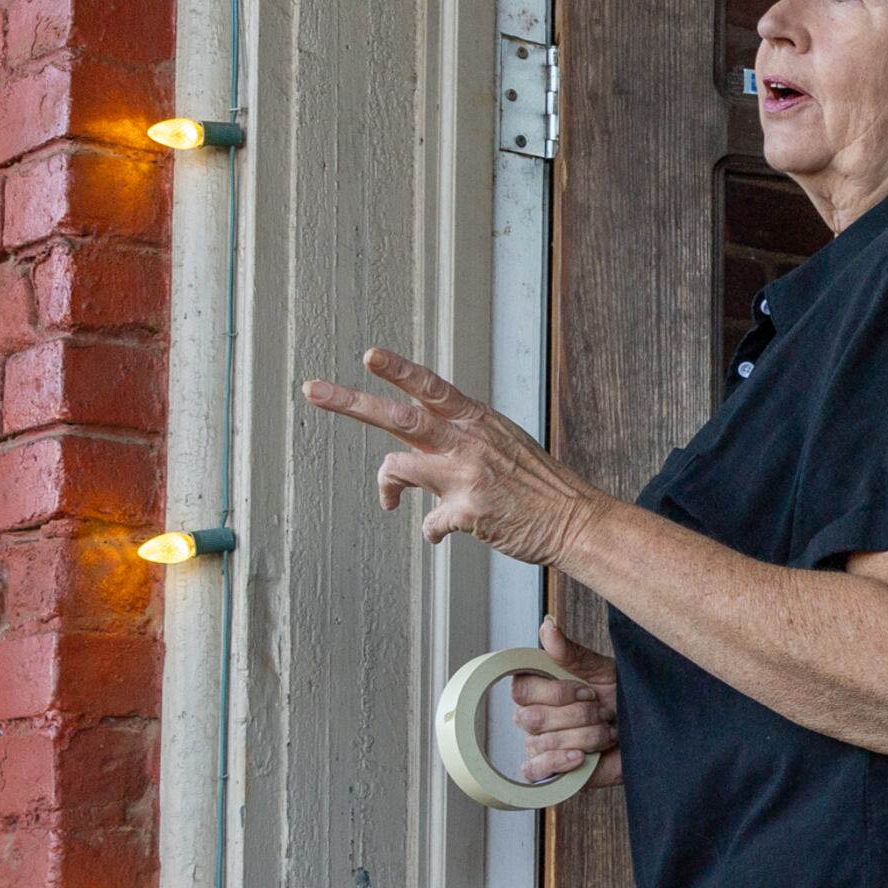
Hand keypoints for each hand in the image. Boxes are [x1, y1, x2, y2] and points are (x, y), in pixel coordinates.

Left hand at [302, 349, 604, 566]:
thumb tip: (419, 445)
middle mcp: (468, 442)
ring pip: (398, 466)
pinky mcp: (469, 512)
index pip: (431, 386)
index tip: (368, 355)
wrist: (575, 521)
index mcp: (477, 421)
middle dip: (350, 401)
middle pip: (398, 416)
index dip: (398, 369)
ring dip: (387, 485)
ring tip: (389, 498)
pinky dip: (431, 531)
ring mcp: (467, 476)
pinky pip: (428, 523)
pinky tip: (441, 533)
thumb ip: (459, 437)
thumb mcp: (503, 444)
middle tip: (312, 389)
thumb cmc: (538, 485)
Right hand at [510, 615, 621, 784]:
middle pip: (531, 718)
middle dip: (579, 715)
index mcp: (539, 689)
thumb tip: (547, 625)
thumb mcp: (602, 671)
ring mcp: (539, 745)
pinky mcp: (550, 771)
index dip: (557, 692)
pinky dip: (558, 762)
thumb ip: (571, 652)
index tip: (589, 691)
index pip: (521, 689)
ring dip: (586, 736)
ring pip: (543, 742)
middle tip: (604, 713)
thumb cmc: (623, 698)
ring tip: (608, 732)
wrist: (648, 731)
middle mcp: (533, 717)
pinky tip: (581, 757)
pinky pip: (534, 770)